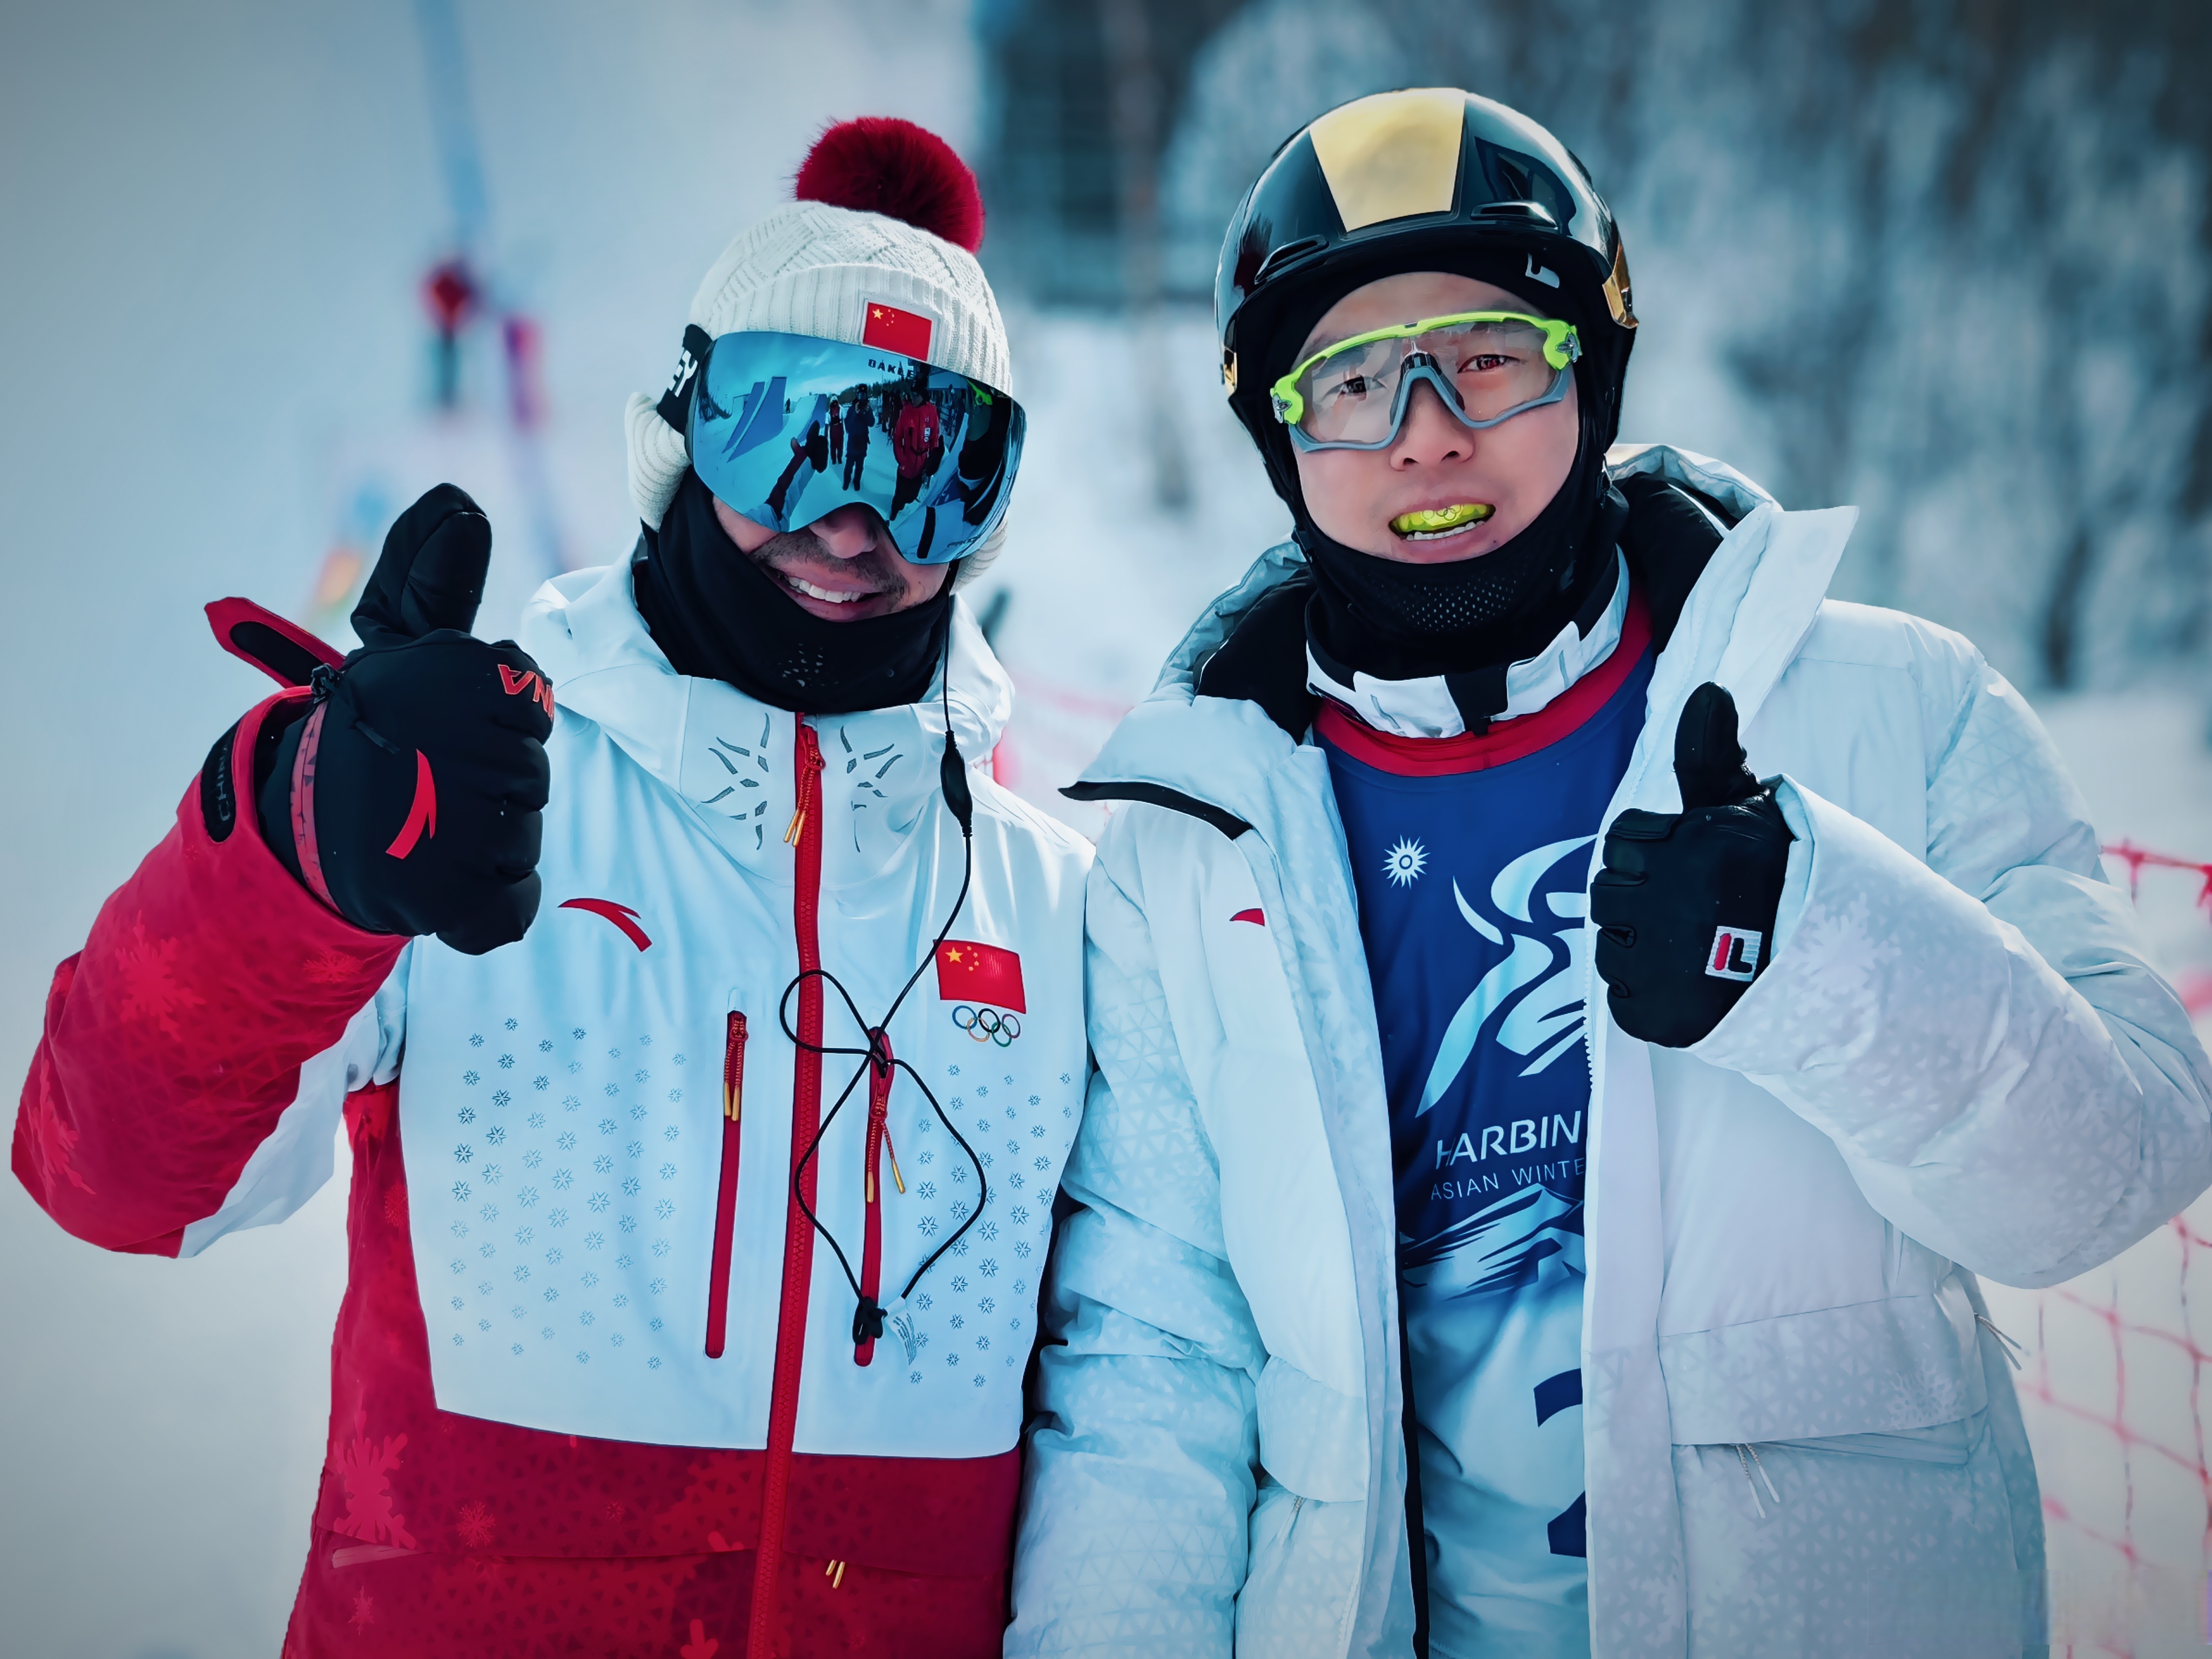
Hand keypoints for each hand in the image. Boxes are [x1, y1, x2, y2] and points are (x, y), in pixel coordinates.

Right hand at [257, 485, 552, 954]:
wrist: (297, 823)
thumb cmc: (371, 723)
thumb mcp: (398, 641)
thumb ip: (431, 573)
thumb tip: (457, 500)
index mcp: (454, 675)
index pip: (530, 699)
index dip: (496, 716)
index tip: (440, 720)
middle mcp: (454, 744)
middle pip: (532, 772)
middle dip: (493, 781)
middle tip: (427, 776)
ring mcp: (451, 826)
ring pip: (524, 837)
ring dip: (488, 839)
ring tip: (424, 823)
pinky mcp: (445, 901)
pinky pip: (510, 909)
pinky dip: (492, 906)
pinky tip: (448, 881)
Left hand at [1590, 683, 1791, 1046]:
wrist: (1837, 966)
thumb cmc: (1779, 879)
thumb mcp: (1750, 810)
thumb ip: (1711, 756)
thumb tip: (1706, 690)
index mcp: (1696, 847)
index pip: (1620, 839)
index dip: (1649, 851)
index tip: (1688, 865)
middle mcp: (1677, 904)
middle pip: (1604, 892)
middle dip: (1639, 897)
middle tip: (1692, 910)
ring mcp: (1668, 966)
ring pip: (1607, 948)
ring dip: (1639, 947)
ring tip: (1694, 948)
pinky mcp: (1664, 1019)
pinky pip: (1621, 1001)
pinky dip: (1648, 997)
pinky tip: (1692, 986)